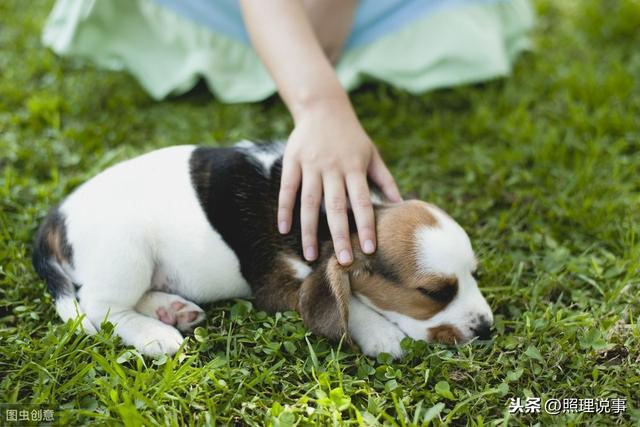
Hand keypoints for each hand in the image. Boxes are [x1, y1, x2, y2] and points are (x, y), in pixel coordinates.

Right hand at [277, 99, 401, 264]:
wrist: (323, 106)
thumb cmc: (351, 135)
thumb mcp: (372, 153)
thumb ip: (385, 180)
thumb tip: (402, 205)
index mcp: (354, 168)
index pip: (362, 202)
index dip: (366, 226)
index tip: (369, 249)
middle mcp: (333, 168)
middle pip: (336, 207)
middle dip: (340, 236)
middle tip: (343, 261)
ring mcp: (311, 165)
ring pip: (310, 202)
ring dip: (310, 230)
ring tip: (310, 255)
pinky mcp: (292, 161)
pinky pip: (287, 189)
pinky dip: (285, 209)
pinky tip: (284, 229)